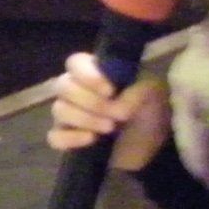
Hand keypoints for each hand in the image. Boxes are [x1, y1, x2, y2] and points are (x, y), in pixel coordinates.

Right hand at [46, 53, 170, 171]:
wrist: (154, 145)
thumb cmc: (150, 110)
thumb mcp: (153, 94)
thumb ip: (136, 91)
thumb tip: (117, 107)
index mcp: (95, 72)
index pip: (75, 62)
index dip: (87, 75)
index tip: (109, 90)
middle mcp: (77, 90)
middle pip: (63, 86)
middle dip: (90, 101)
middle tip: (115, 115)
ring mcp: (70, 115)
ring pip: (59, 110)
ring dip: (84, 119)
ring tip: (110, 128)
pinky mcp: (69, 139)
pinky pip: (54, 136)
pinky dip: (71, 138)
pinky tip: (91, 139)